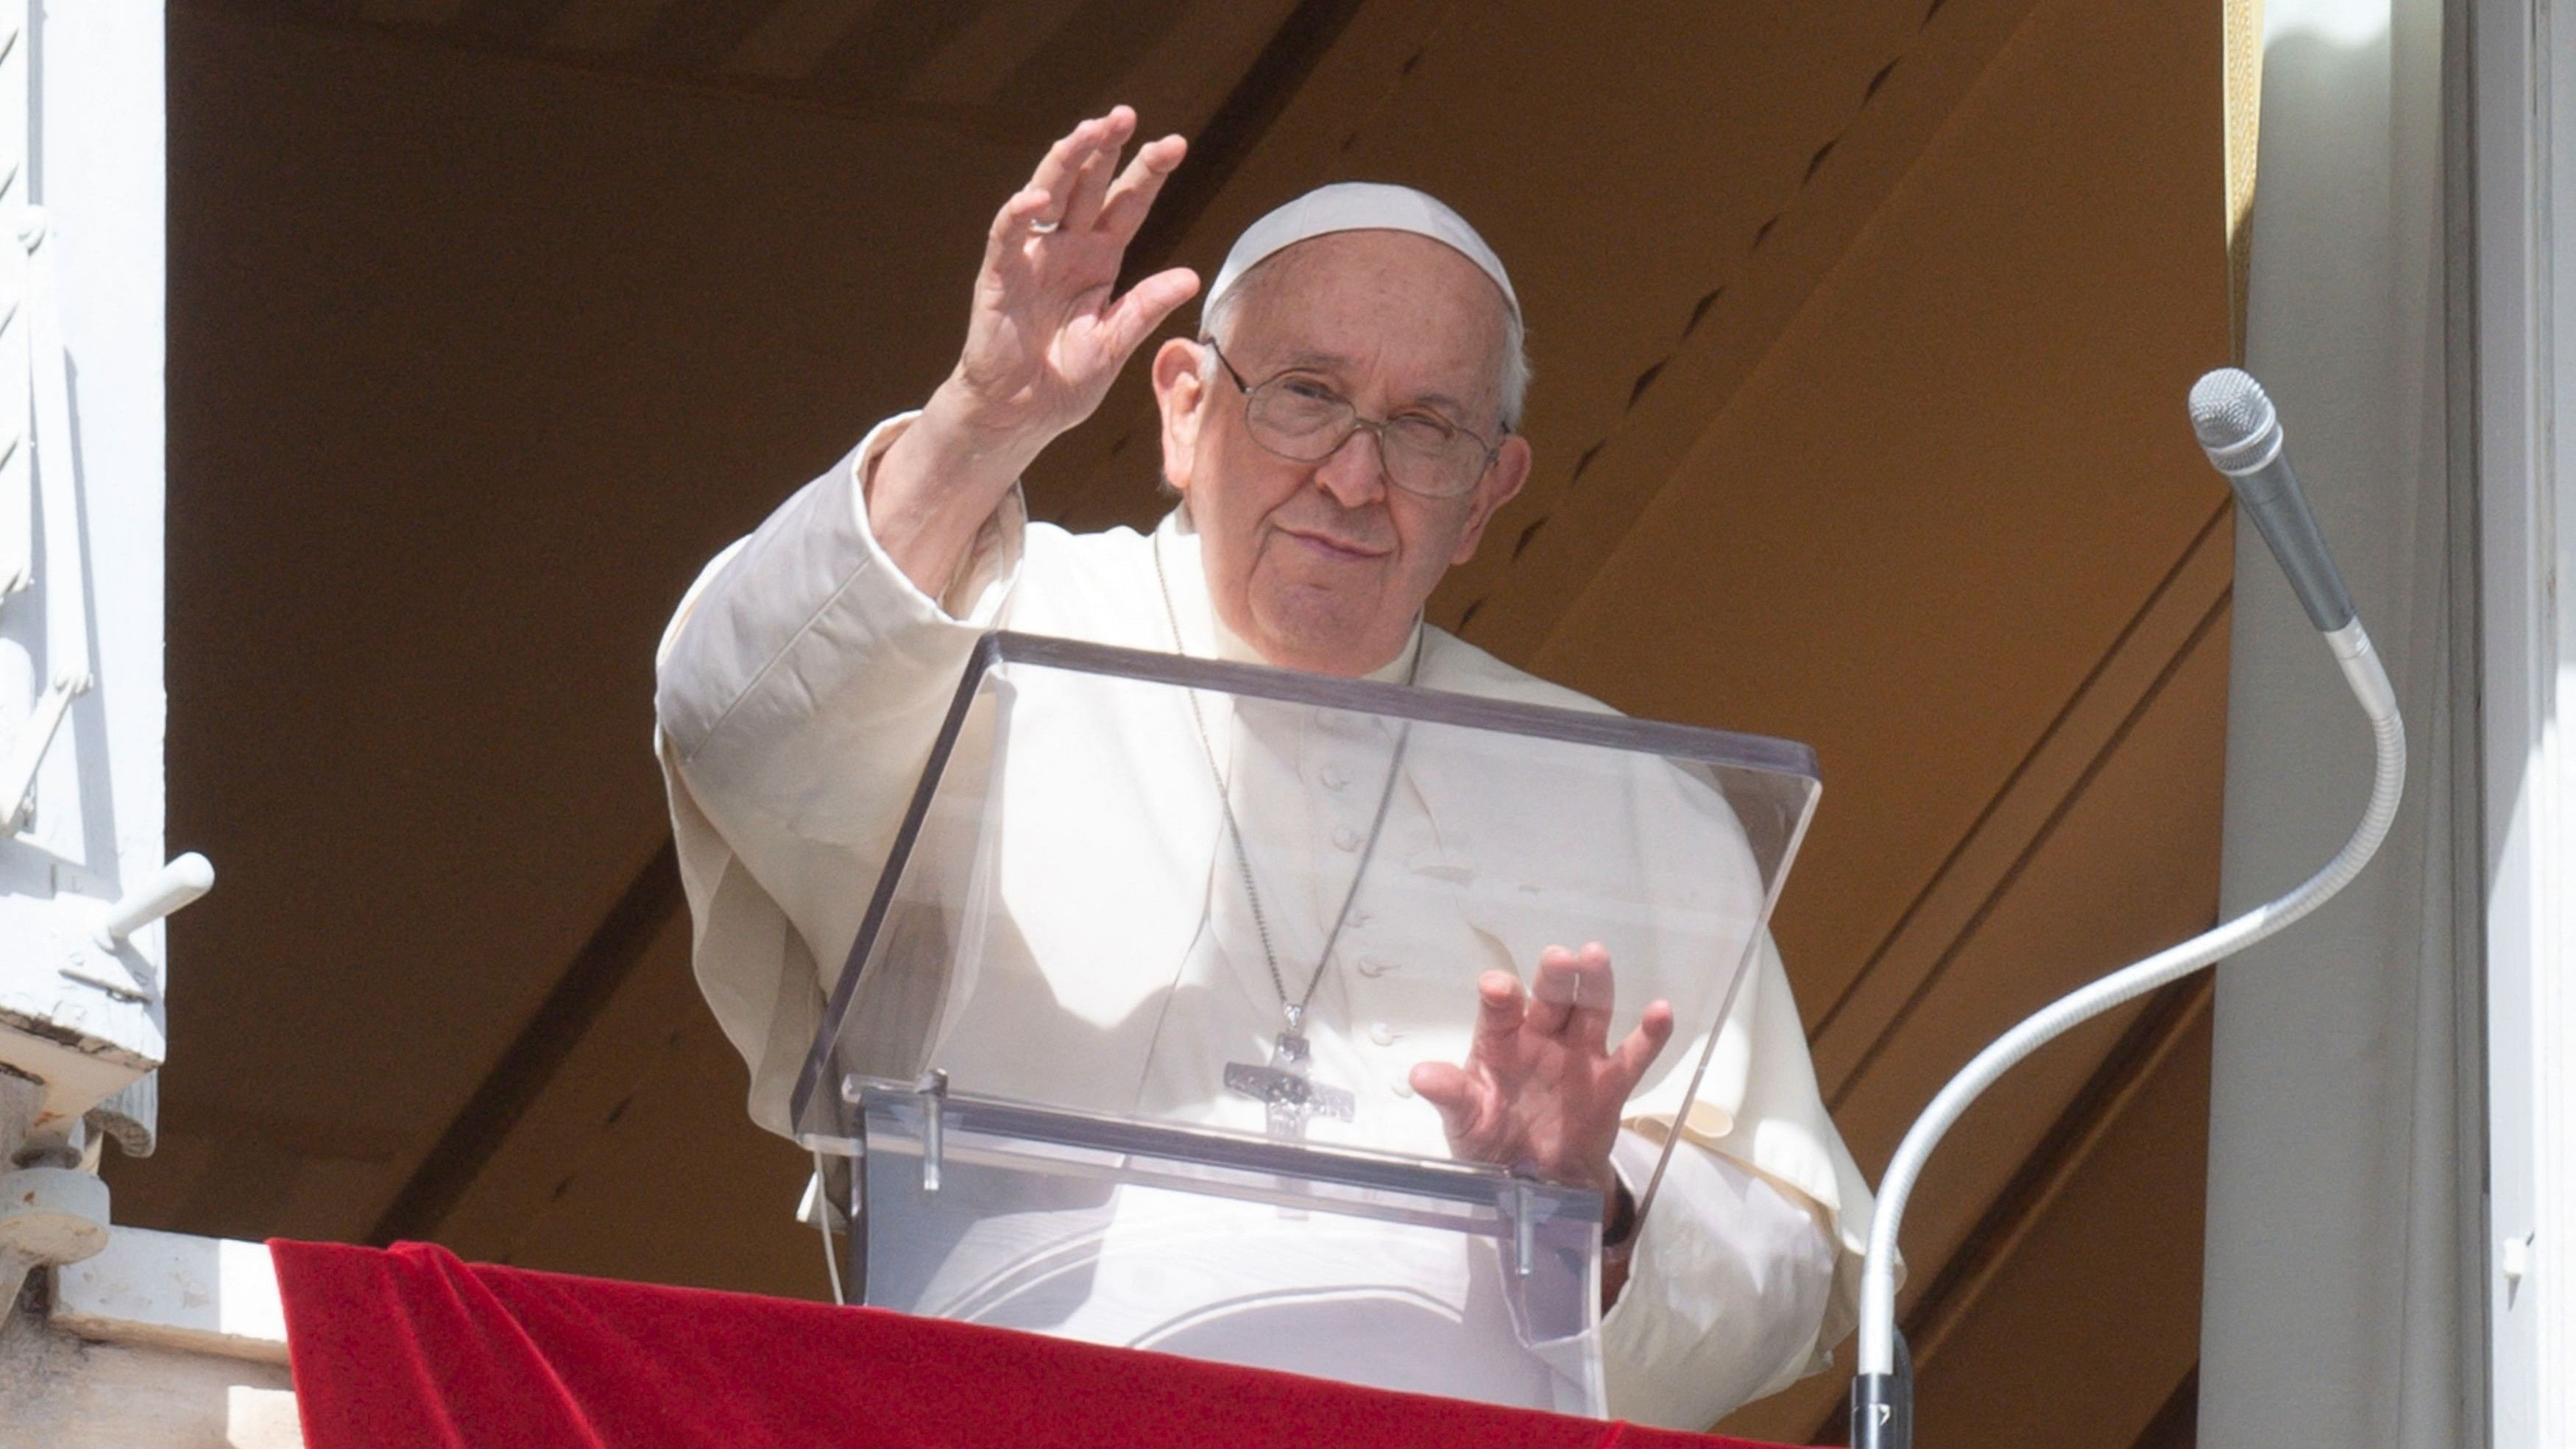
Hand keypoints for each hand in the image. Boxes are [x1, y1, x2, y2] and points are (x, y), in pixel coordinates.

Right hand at [873, 107, 1198, 592]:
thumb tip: (1191, 277)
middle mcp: (1067, 248)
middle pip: (1089, 185)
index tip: (1175, 143)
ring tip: (1090, 130)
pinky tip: (1038, 196)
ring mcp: (1032, 257)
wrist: (1022, 413)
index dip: (1148, 173)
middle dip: (1106, 148)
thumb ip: (1145, 308)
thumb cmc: (1066, 380)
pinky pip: (1008, 234)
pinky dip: (1020, 213)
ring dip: (1067, 160)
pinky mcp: (1000, 275)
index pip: (1127, 204)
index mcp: (1099, 260)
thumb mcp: (1115, 344)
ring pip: (1049, 192)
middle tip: (1127, 116)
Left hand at [1408, 943, 1676, 1196]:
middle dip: (1554, 978)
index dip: (1499, 997)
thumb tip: (1419, 1076)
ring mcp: (1578, 1056)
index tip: (1497, 987)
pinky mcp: (1611, 1082)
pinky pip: (1632, 1056)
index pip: (1499, 1012)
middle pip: (1550, 1000)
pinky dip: (1649, 1035)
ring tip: (1597, 958)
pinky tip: (1662, 1011)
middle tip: (1559, 957)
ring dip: (1595, 985)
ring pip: (1590, 1012)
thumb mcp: (1465, 1123)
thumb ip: (1451, 1097)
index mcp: (1500, 1043)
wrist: (1537, 1182)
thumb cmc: (1492, 1141)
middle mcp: (1540, 1039)